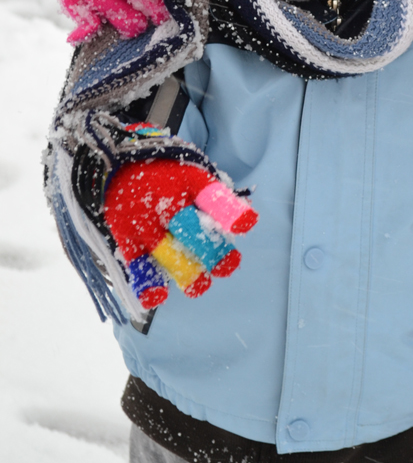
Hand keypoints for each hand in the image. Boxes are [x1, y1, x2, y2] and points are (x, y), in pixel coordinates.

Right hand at [104, 155, 257, 307]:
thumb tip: (244, 224)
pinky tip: (156, 296)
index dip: (230, 212)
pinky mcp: (124, 234)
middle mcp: (165, 199)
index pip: (212, 197)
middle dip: (211, 251)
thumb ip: (216, 199)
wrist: (117, 166)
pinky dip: (145, 280)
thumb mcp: (192, 174)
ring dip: (187, 271)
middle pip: (192, 230)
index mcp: (188, 180)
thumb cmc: (167, 174)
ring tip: (201, 284)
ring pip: (167, 250)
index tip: (245, 223)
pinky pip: (135, 260)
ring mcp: (143, 218)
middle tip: (224, 263)